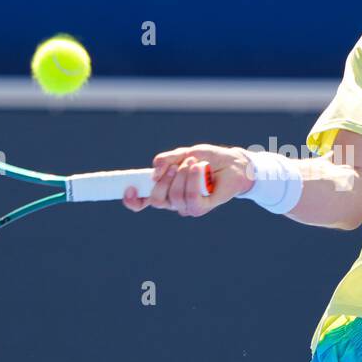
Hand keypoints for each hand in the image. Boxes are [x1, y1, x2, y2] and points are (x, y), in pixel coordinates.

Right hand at [122, 144, 252, 216]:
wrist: (232, 163)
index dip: (133, 200)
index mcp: (165, 188)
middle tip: (176, 165)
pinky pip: (192, 198)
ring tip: (195, 162)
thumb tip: (154, 171)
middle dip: (164, 181)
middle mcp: (174, 200)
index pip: (144, 201)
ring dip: (184, 175)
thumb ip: (167, 160)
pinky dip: (195, 179)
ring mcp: (188, 206)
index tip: (129, 188)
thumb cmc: (208, 159)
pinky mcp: (202, 208)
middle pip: (157, 200)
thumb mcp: (183, 153)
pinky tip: (201, 168)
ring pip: (175, 197)